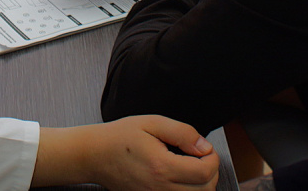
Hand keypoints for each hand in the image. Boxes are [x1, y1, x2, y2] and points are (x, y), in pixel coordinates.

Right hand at [33, 116, 219, 189]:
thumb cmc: (119, 137)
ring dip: (202, 185)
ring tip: (193, 167)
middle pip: (205, 190)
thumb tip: (204, 146)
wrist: (94, 155)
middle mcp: (160, 189)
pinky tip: (182, 179)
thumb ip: (181, 132)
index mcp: (162, 167)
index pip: (205, 172)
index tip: (205, 148)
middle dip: (211, 172)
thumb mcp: (151, 123)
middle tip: (202, 157)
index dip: (213, 158)